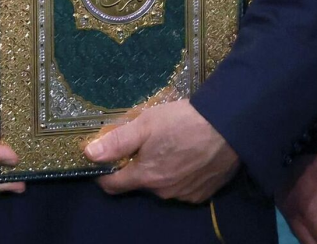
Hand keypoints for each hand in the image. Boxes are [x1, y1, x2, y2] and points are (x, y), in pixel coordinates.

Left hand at [84, 98, 239, 202]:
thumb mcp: (145, 124)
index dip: (104, 173)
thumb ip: (117, 141)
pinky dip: (180, 174)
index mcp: (146, 176)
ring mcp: (185, 194)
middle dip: (136, 165)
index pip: (113, 185)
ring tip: (169, 145)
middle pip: (140, 182)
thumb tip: (89, 154)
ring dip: (160, 169)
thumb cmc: (183, 121)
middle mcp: (163, 192)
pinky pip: (183, 186)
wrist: (228, 127)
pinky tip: (187, 154)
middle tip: (143, 142)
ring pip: (162, 184)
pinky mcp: (203, 192)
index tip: (101, 161)